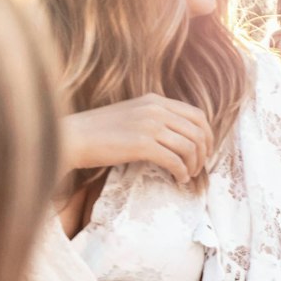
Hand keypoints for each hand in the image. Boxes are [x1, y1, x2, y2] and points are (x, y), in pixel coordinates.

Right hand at [60, 93, 213, 184]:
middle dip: (203, 153)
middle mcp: (155, 109)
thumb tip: (180, 136)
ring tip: (187, 175)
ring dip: (193, 165)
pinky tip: (178, 179)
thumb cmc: (100, 131)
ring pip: (190, 147)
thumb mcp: (132, 114)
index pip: (197, 115)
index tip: (205, 151)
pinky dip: (181, 172)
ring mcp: (149, 125)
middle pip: (198, 132)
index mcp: (155, 100)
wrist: (73, 137)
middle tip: (197, 168)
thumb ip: (155, 118)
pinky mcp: (142, 144)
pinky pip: (175, 161)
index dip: (207, 136)